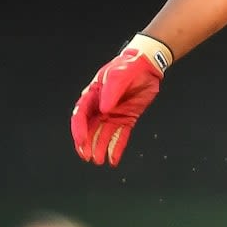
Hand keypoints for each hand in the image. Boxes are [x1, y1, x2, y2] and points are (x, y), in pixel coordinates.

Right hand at [71, 34, 171, 166]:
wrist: (147, 66)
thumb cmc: (129, 67)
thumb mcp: (119, 75)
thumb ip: (111, 92)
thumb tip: (104, 109)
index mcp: (93, 96)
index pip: (81, 116)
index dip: (80, 130)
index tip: (82, 142)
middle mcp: (100, 107)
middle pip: (90, 129)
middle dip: (87, 144)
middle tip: (88, 157)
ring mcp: (113, 114)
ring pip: (104, 135)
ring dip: (100, 148)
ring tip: (99, 161)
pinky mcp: (126, 118)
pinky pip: (121, 135)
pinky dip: (117, 147)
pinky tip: (113, 158)